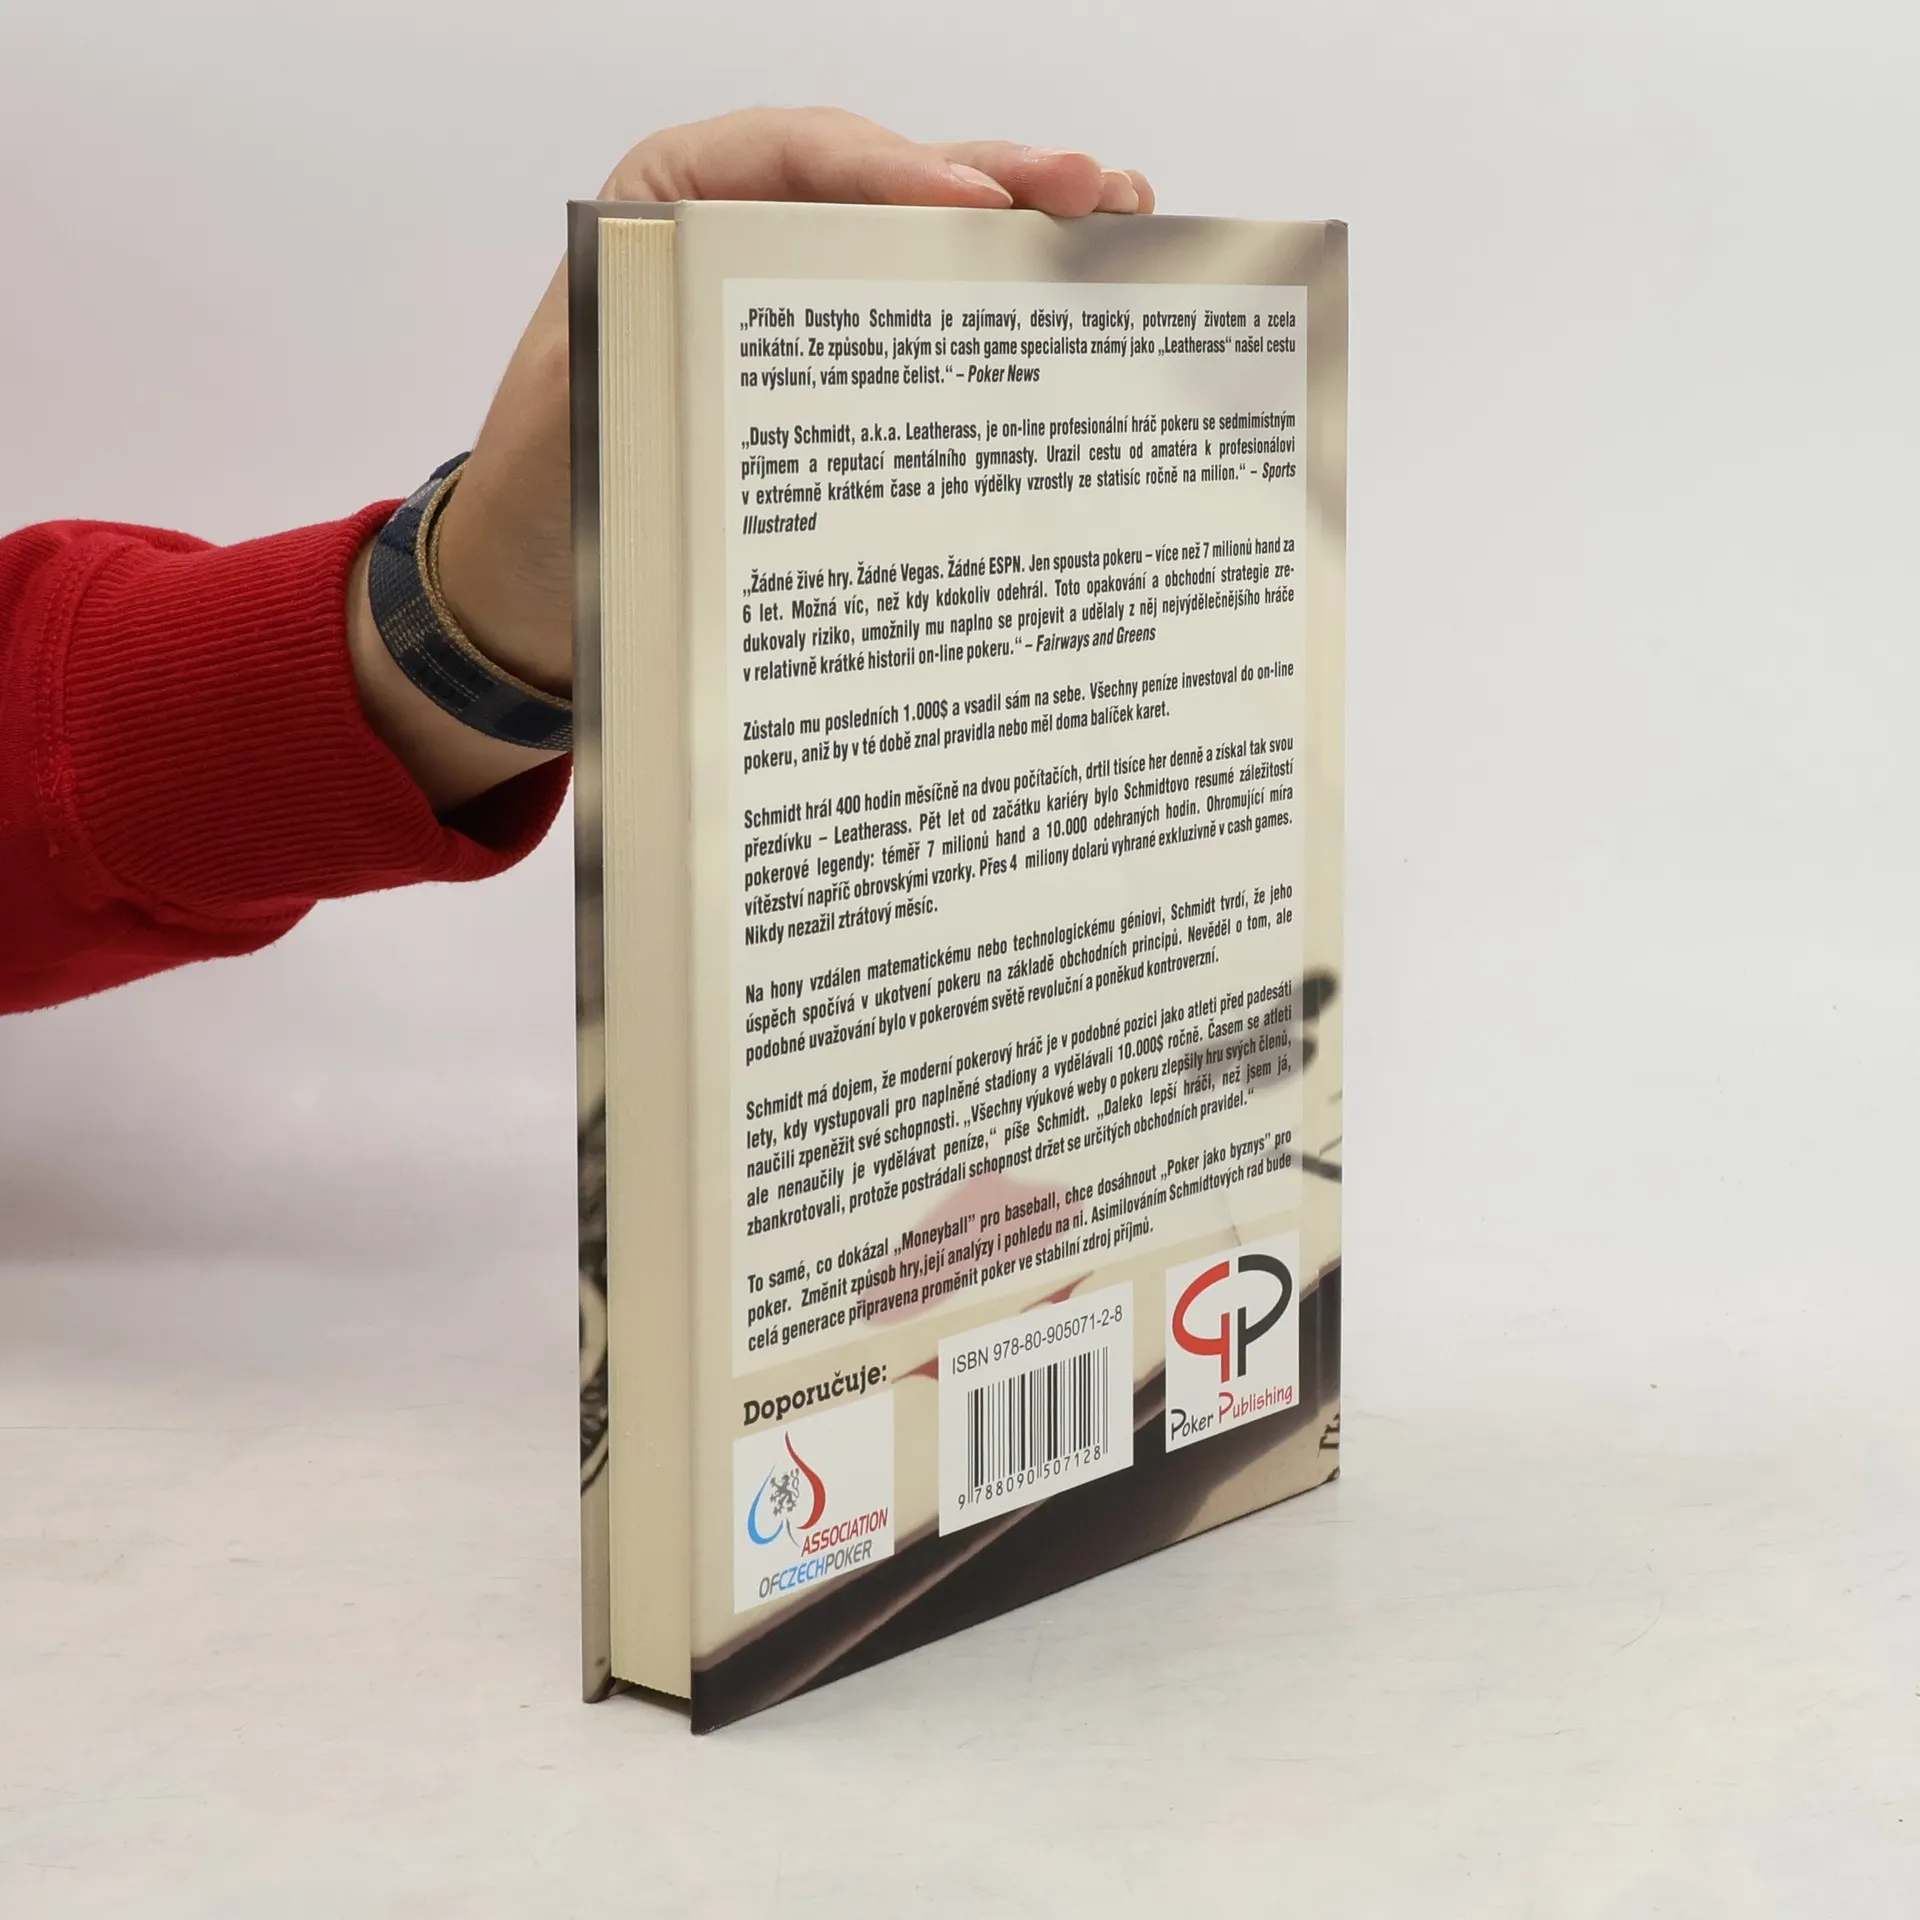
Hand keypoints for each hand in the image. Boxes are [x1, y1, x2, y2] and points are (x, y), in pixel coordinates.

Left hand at [348, 109, 1153, 810]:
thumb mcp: (574, 422)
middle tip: (1093, 192)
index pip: (795, 158)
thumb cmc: (547, 502)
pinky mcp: (829, 377)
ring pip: (919, 247)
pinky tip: (1075, 308)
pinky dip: (996, 316)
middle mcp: (741, 238)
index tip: (975, 203)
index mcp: (663, 209)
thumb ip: (637, 360)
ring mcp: (795, 305)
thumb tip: (729, 347)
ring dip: (1022, 236)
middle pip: (884, 184)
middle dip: (997, 182)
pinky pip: (917, 326)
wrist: (532, 588)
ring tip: (1121, 224)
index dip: (895, 168)